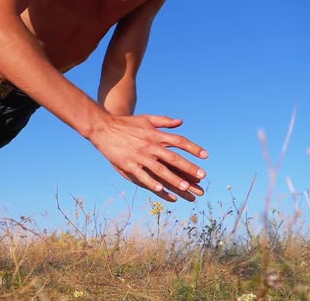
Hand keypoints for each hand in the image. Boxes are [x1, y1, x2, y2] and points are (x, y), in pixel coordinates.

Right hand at [89, 115, 207, 201]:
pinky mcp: (128, 164)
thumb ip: (164, 121)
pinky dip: (152, 183)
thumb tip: (181, 122)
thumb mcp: (146, 118)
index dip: (193, 148)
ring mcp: (139, 156)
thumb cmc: (126, 123)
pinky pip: (142, 176)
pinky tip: (162, 190)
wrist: (103, 127)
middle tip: (202, 176)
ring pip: (160, 170)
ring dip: (174, 179)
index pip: (179, 141)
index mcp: (155, 135)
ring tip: (186, 187)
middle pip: (173, 158)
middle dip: (188, 167)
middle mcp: (150, 146)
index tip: (205, 156)